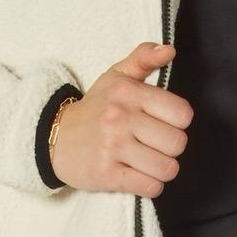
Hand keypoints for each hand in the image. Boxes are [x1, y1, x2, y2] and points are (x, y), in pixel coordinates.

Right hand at [52, 42, 193, 197]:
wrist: (54, 137)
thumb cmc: (95, 107)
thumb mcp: (116, 76)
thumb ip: (144, 59)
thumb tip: (170, 49)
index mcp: (129, 92)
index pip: (182, 114)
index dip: (178, 122)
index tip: (165, 122)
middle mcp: (121, 118)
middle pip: (177, 143)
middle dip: (171, 148)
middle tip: (156, 144)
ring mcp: (112, 148)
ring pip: (167, 168)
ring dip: (163, 168)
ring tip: (149, 161)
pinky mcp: (106, 174)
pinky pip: (149, 187)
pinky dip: (150, 185)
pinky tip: (140, 175)